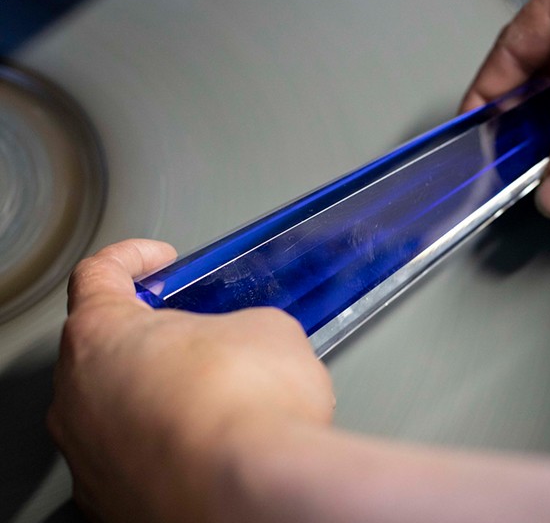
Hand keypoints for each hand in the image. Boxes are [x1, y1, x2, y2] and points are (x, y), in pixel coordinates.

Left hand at [48, 239, 333, 521]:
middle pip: (103, 350)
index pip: (97, 275)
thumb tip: (253, 344)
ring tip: (216, 402)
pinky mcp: (110, 506)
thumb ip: (240, 326)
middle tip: (200, 339)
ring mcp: (88, 458)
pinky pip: (133, 462)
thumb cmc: (242, 408)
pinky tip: (210, 448)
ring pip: (115, 411)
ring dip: (160, 397)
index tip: (157, 260)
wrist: (247, 494)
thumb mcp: (266, 329)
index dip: (132, 258)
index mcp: (102, 335)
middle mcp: (77, 397)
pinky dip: (165, 449)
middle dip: (154, 339)